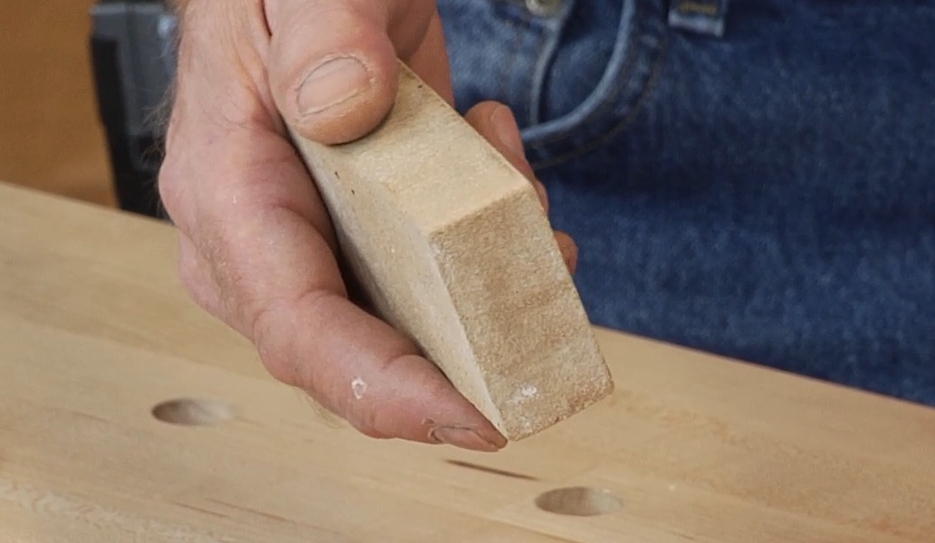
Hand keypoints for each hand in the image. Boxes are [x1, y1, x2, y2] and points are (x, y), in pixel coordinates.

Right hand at [157, 0, 577, 450]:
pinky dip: (486, 248)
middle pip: (355, 352)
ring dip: (488, 286)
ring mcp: (310, 245)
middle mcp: (258, 241)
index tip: (477, 419)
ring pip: (405, 321)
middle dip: (463, 347)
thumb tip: (341, 111)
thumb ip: (320, 39)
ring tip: (526, 198)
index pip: (297, 328)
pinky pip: (426, 281)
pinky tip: (503, 174)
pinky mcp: (359, 237)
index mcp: (229, 190)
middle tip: (542, 283)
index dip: (386, 391)